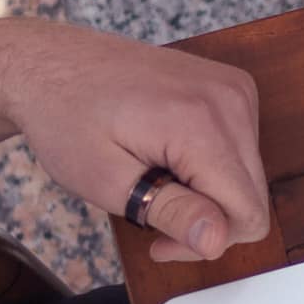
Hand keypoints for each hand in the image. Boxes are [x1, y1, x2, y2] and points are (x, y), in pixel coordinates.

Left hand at [0, 14, 268, 260]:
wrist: (50, 63)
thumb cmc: (66, 116)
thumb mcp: (107, 180)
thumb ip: (170, 212)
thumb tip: (218, 240)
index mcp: (203, 123)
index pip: (249, 213)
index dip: (208, 240)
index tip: (161, 239)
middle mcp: (231, 99)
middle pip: (253, 196)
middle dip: (207, 220)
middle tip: (149, 213)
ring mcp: (234, 88)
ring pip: (248, 177)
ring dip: (206, 193)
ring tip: (153, 179)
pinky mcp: (231, 87)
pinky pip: (240, 150)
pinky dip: (208, 167)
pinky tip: (166, 157)